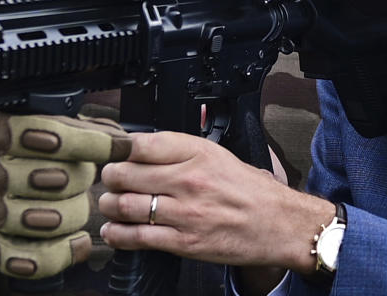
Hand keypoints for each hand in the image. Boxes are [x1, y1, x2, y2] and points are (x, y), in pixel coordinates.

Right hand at [0, 112, 130, 278]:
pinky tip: (76, 242)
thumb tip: (114, 132)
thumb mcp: (12, 117)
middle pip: (65, 180)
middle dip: (85, 177)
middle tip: (82, 175)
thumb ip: (60, 123)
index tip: (123, 145)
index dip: (100, 143)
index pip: (61, 138)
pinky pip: (35, 260)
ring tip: (75, 204)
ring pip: (56, 220)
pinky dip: (65, 253)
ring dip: (77, 214)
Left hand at [98, 131, 330, 271]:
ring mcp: (185, 213)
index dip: (118, 147)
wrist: (279, 224)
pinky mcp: (184, 242)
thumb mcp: (217, 154)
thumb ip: (179, 149)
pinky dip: (118, 235)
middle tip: (108, 178)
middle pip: (125, 173)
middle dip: (109, 176)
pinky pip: (138, 237)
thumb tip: (139, 146)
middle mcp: (189, 180)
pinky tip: (113, 230)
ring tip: (109, 203)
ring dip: (109, 205)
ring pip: (125, 206)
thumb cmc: (248, 190)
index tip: (113, 151)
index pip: (140, 143)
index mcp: (197, 152)